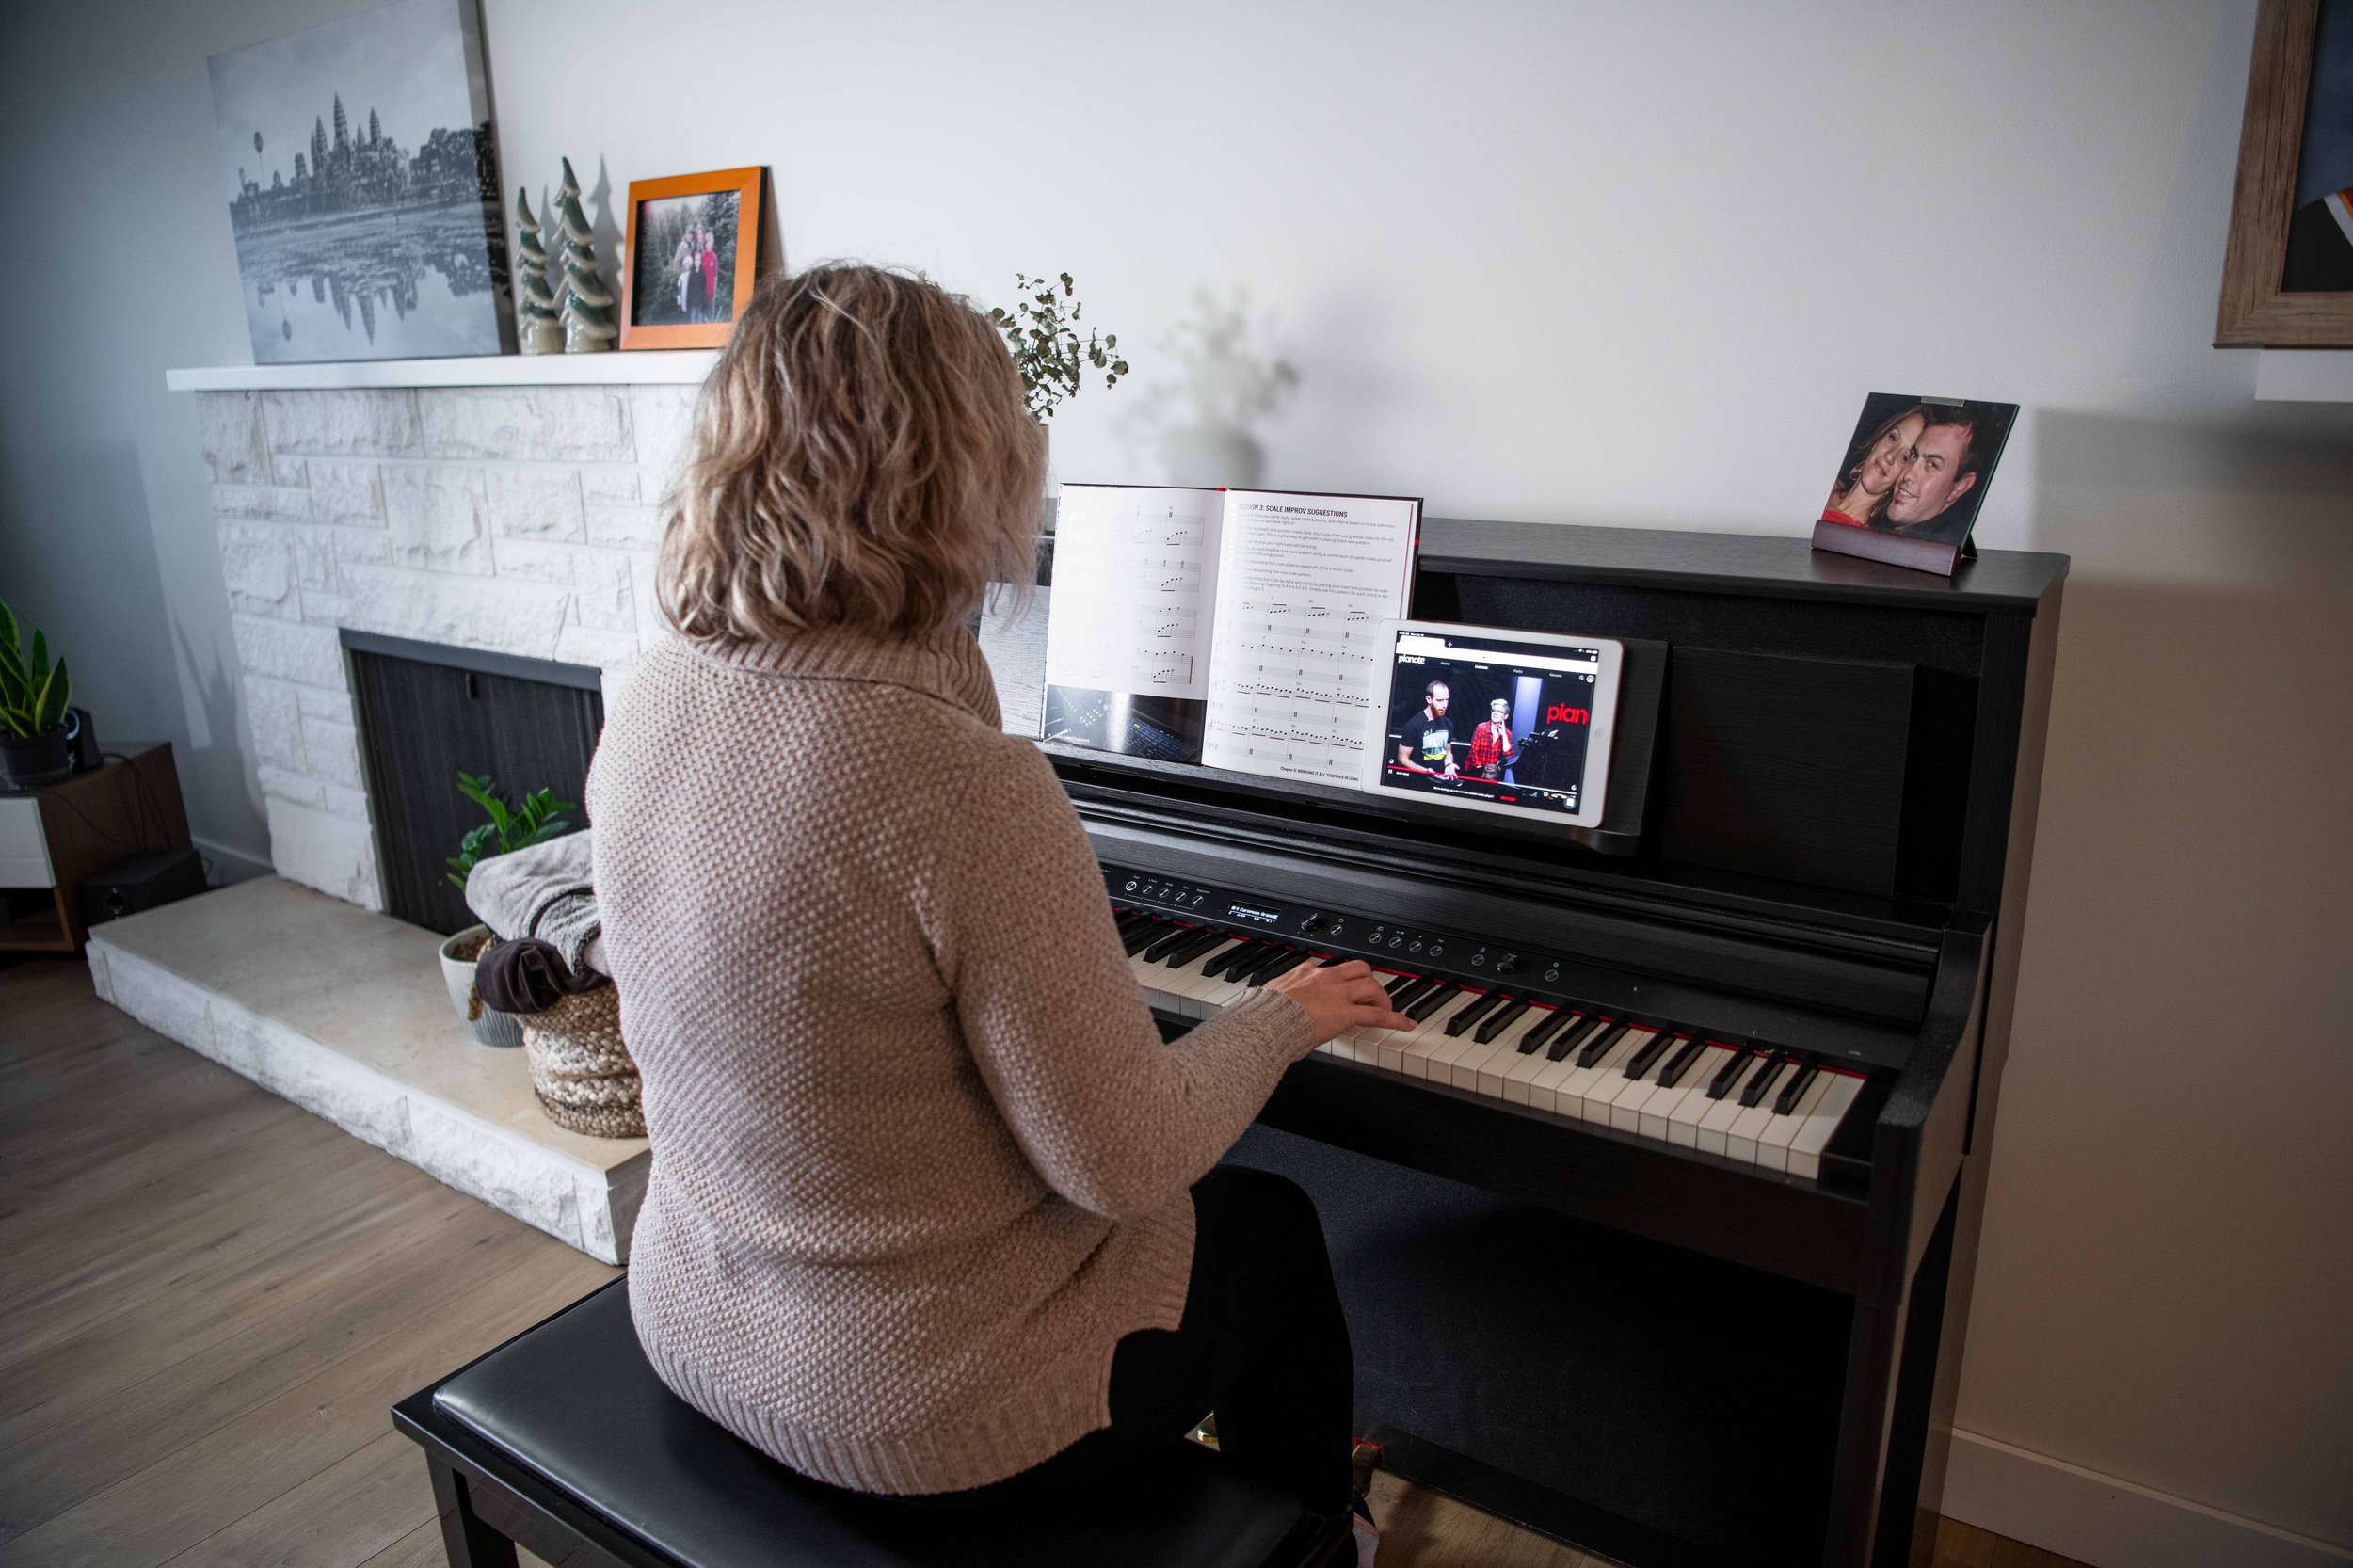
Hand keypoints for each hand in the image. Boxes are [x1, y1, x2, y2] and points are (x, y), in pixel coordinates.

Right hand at [1261, 958, 1412, 1049]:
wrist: (1266, 1022)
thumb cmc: (1263, 1014)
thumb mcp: (1271, 995)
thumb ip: (1280, 995)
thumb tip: (1273, 1000)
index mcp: (1306, 973)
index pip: (1332, 970)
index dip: (1342, 981)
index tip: (1343, 990)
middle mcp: (1326, 979)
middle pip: (1359, 969)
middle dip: (1369, 981)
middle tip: (1371, 997)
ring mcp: (1338, 995)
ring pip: (1371, 986)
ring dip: (1381, 998)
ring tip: (1385, 1010)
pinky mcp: (1346, 1014)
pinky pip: (1377, 1015)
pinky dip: (1395, 1019)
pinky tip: (1407, 1024)